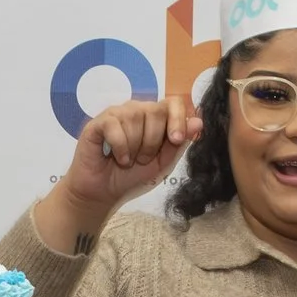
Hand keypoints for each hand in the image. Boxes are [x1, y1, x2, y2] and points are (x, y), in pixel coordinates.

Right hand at [63, 96, 201, 211]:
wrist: (104, 193)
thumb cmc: (132, 177)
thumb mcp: (162, 164)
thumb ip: (179, 144)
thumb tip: (198, 121)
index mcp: (155, 118)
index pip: (173, 103)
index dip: (177, 118)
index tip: (176, 139)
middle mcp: (137, 111)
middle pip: (155, 110)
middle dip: (152, 141)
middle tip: (142, 159)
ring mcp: (117, 114)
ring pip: (134, 118)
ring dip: (134, 147)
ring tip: (128, 159)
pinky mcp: (98, 122)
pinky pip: (114, 126)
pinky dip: (119, 147)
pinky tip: (116, 157)